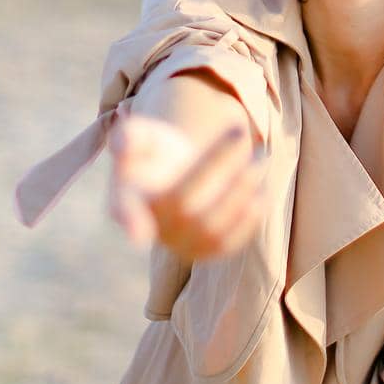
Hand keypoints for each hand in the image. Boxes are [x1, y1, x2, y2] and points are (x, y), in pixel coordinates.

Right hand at [108, 111, 267, 262]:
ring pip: (211, 225)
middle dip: (216, 163)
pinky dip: (249, 215)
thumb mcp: (144, 137)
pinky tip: (261, 187)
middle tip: (237, 131)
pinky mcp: (207, 252)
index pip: (124, 211)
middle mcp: (152, 229)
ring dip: (240, 187)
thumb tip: (122, 143)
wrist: (184, 173)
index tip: (139, 234)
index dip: (129, 221)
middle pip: (185, 203)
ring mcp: (179, 246)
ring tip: (259, 156)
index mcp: (127, 200)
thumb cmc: (160, 153)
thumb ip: (131, 136)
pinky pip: (229, 242)